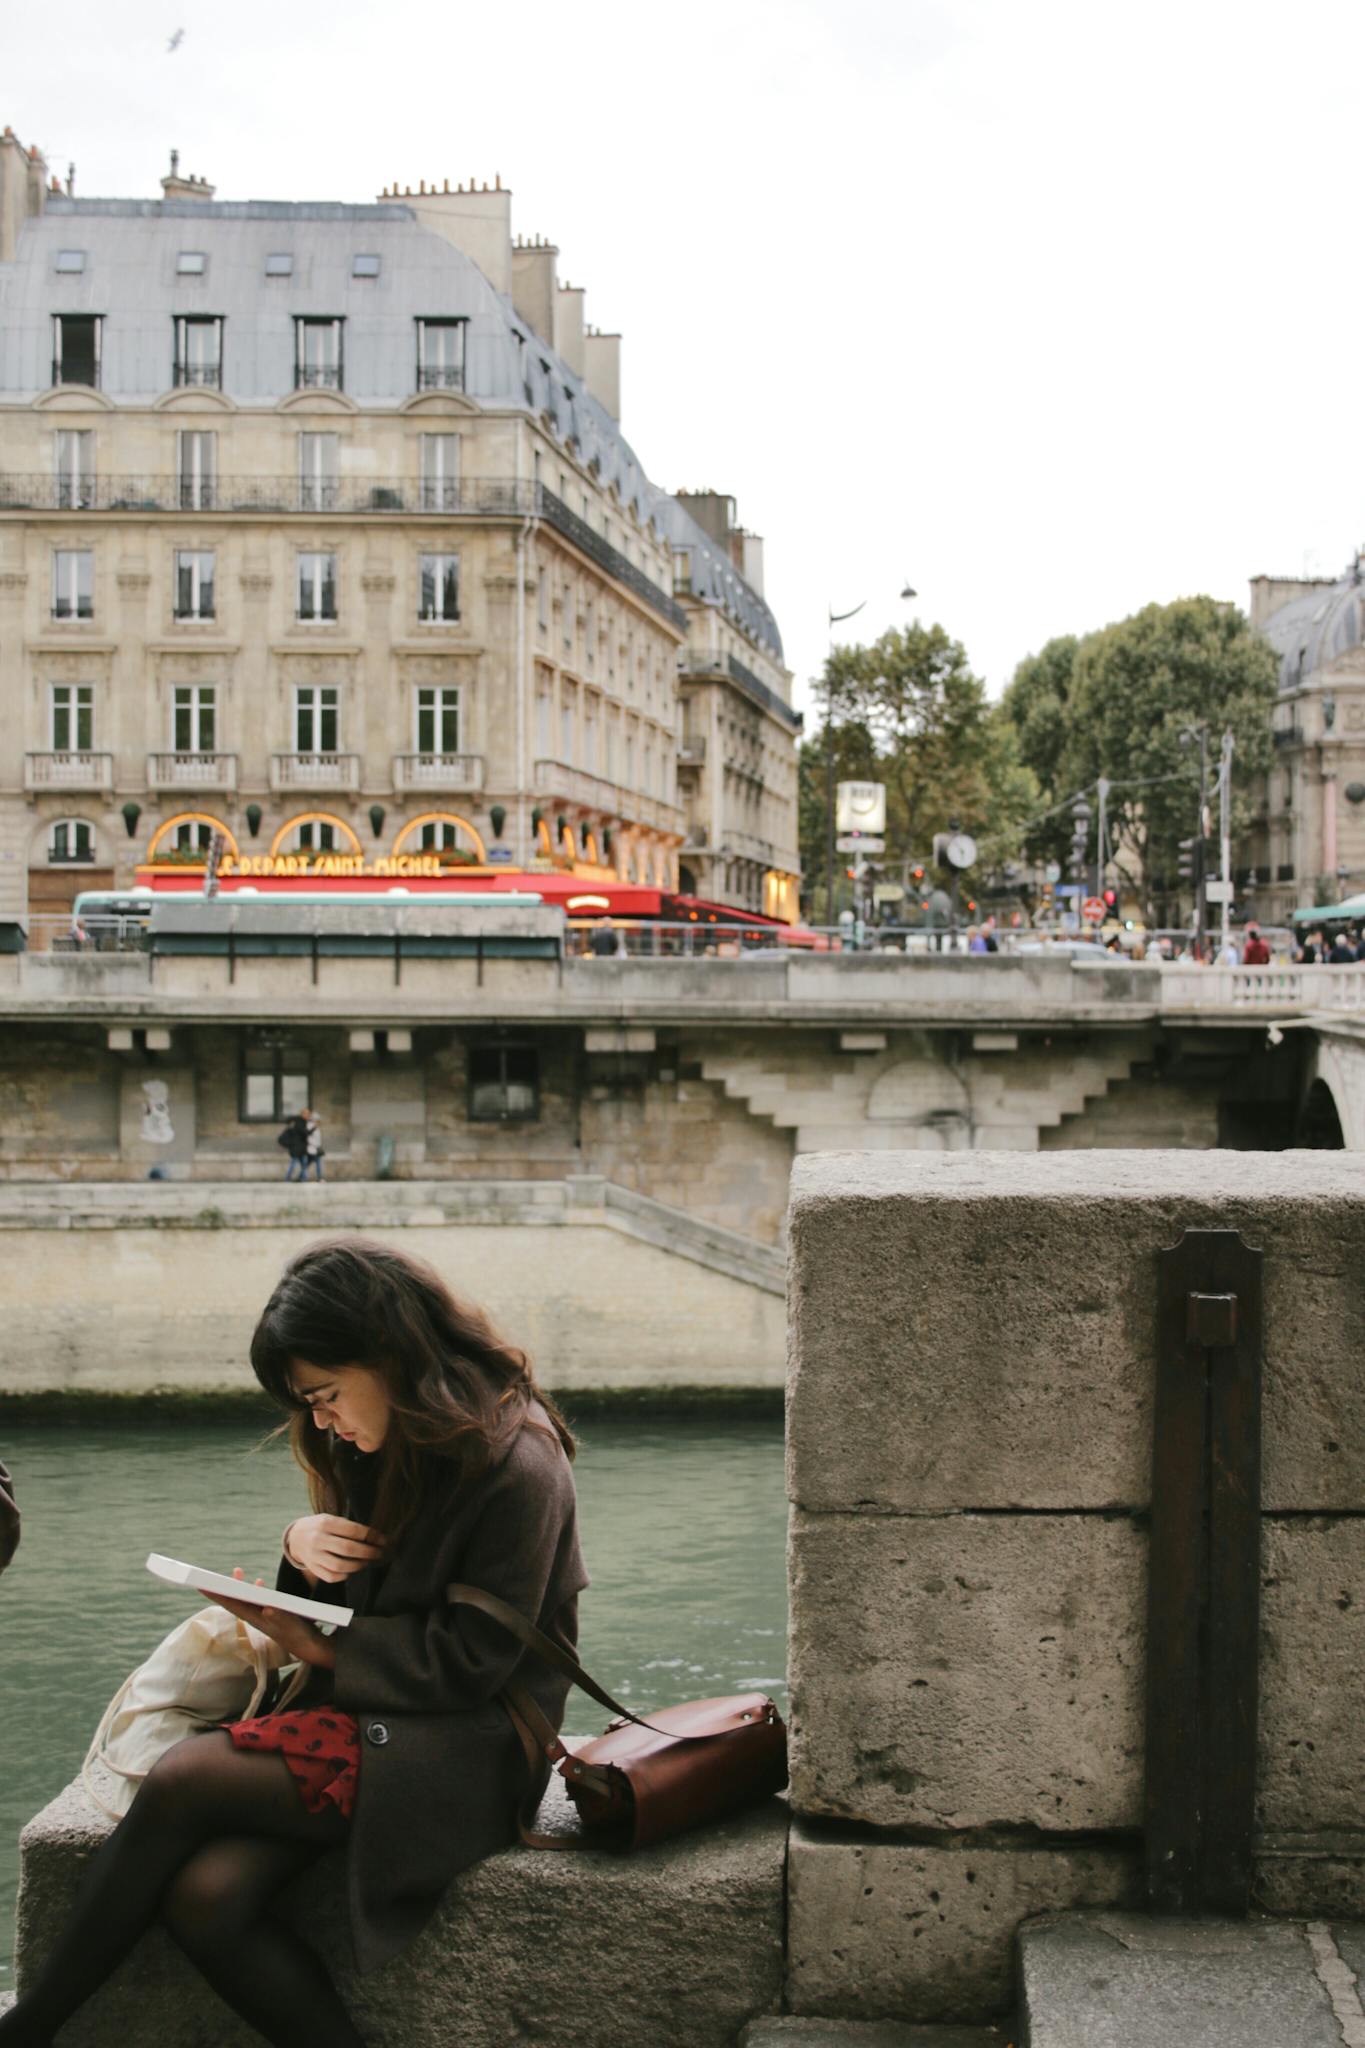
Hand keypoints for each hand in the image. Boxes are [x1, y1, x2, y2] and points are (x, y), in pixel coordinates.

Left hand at [202, 1567, 335, 1669]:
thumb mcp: (291, 1625)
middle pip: (235, 1600)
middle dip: (224, 1588)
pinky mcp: (272, 1615)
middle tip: (212, 1575)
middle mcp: (256, 1617)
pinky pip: (258, 1600)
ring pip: (246, 1600)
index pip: (232, 1605)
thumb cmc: (300, 1636)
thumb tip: (267, 1608)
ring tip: (237, 1572)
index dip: (217, 1595)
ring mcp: (263, 1616)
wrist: (309, 1647)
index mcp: (256, 1619)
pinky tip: (260, 1583)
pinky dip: (255, 1590)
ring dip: (239, 1587)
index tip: (202, 1585)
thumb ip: (279, 1617)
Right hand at [285, 1514, 386, 1582]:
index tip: (383, 1540)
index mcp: (326, 1523)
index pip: (353, 1531)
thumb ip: (349, 1527)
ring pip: (340, 1566)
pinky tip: (351, 1570)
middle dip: (368, 1553)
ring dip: (358, 1566)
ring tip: (366, 1562)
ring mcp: (314, 1555)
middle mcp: (318, 1539)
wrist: (296, 1536)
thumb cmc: (321, 1526)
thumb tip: (375, 1537)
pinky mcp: (312, 1568)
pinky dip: (345, 1575)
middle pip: (348, 1549)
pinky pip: (331, 1577)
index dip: (371, 1536)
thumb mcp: (332, 1518)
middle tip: (379, 1553)